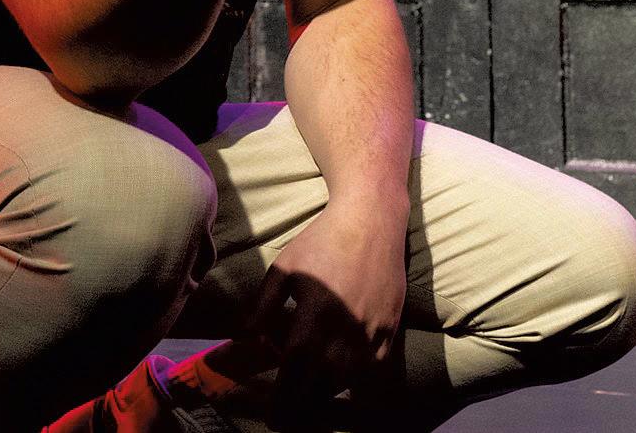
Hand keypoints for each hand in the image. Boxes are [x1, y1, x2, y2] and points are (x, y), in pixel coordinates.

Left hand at [243, 200, 407, 424]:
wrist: (371, 222)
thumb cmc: (320, 242)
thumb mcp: (283, 269)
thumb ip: (264, 307)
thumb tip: (244, 337)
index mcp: (315, 314)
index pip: (296, 369)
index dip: (284, 398)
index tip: (274, 418)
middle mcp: (346, 328)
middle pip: (323, 383)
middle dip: (304, 405)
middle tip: (286, 417)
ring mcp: (372, 331)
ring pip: (350, 380)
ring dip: (327, 393)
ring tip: (307, 400)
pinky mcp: (391, 329)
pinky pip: (374, 368)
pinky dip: (357, 380)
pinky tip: (339, 381)